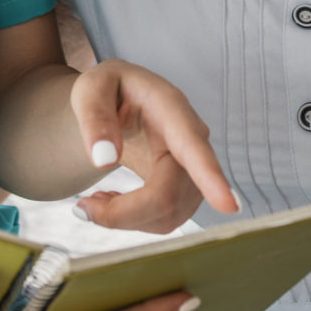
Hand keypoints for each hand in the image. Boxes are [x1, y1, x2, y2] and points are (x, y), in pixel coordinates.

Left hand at [69, 59, 238, 231]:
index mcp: (170, 107)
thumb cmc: (107, 89)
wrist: (120, 99)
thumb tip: (105, 158)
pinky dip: (133, 220)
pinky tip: (112, 201)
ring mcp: (194, 167)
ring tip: (94, 200)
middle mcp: (192, 138)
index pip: (192, 146)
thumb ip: (94, 117)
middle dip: (123, 213)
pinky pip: (165, 219)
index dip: (210, 177)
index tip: (229, 205)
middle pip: (170, 195)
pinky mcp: (187, 188)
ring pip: (169, 214)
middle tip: (81, 208)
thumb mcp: (90, 89)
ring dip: (126, 219)